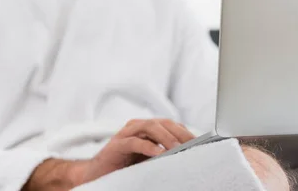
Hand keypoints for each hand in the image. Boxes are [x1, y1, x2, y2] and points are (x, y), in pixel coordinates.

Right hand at [80, 118, 194, 183]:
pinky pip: (134, 141)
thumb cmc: (124, 166)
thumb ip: (163, 153)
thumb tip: (186, 156)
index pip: (171, 125)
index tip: (202, 142)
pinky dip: (148, 146)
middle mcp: (137, 127)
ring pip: (150, 127)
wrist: (95, 174)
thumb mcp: (148, 159)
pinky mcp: (116, 145)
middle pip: (163, 123)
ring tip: (178, 148)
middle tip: (193, 144)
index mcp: (147, 129)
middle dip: (179, 132)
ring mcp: (126, 133)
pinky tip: (158, 153)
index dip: (186, 132)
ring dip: (166, 137)